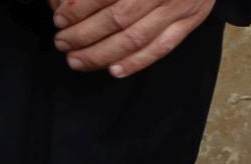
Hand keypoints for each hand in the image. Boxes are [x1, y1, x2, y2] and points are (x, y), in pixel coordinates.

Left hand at [49, 0, 217, 77]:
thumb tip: (68, 0)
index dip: (79, 8)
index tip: (60, 17)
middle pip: (117, 18)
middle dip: (84, 34)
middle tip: (62, 42)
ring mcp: (179, 8)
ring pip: (135, 38)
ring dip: (102, 54)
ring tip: (77, 60)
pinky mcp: (190, 21)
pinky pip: (161, 48)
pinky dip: (136, 62)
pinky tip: (114, 70)